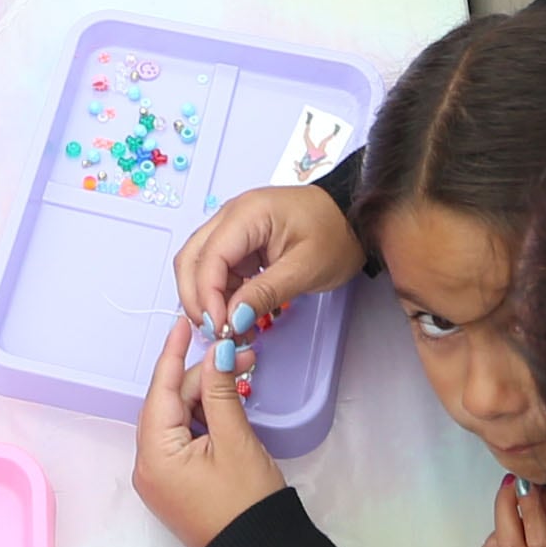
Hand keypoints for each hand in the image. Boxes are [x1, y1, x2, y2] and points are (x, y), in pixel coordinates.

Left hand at [132, 316, 283, 546]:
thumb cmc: (248, 506)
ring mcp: (160, 477)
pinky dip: (203, 420)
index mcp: (154, 454)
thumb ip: (220, 392)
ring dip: (206, 397)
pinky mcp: (176, 485)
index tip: (183, 323)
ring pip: (178, 419)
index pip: (161, 389)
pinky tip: (227, 405)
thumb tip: (216, 354)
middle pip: (170, 402)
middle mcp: (147, 465)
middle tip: (241, 357)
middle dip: (203, 377)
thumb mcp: (235, 441)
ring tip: (241, 378)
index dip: (174, 353)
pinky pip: (183, 439)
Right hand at [174, 183, 359, 337]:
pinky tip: (238, 317)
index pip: (209, 258)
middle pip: (191, 259)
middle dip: (196, 298)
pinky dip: (222, 295)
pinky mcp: (240, 243)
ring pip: (200, 266)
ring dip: (207, 299)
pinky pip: (218, 270)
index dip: (208, 296)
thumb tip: (233, 318)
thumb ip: (265, 293)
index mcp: (246, 214)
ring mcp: (233, 228)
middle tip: (215, 332)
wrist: (354, 219)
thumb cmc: (336, 235)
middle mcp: (230, 216)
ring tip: (229, 329)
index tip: (220, 328)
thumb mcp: (305, 269)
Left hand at [482, 477, 545, 546]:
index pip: (541, 539)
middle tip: (509, 488)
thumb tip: (530, 486)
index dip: (528, 506)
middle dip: (505, 507)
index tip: (522, 482)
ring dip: (501, 527)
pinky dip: (494, 544)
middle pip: (510, 545)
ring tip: (516, 522)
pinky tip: (510, 541)